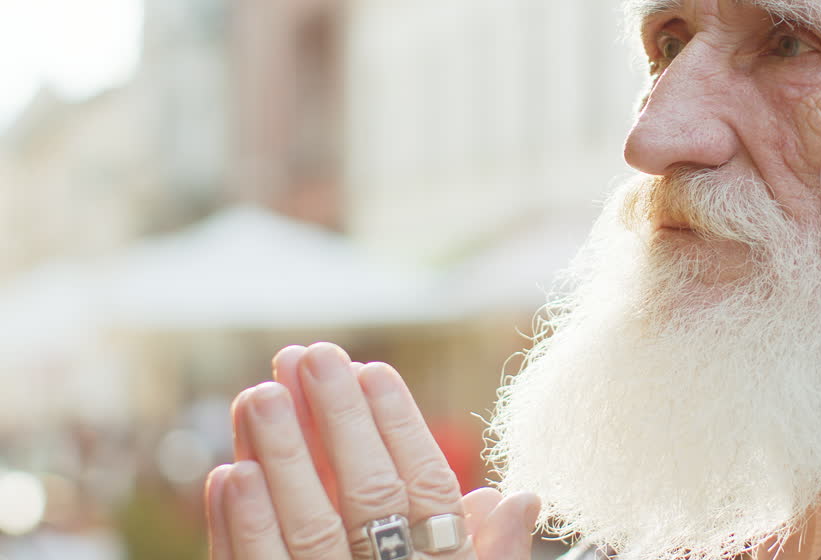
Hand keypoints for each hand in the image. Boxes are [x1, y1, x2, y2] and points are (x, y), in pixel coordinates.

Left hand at [205, 342, 539, 559]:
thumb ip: (490, 557)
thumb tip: (518, 495)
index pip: (426, 491)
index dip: (400, 427)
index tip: (374, 370)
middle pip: (364, 498)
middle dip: (335, 423)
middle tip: (308, 356)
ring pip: (304, 532)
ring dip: (278, 460)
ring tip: (258, 394)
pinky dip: (238, 530)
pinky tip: (227, 474)